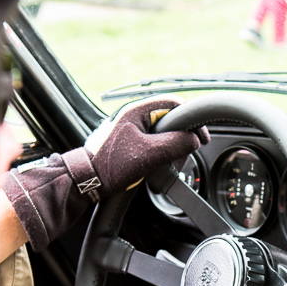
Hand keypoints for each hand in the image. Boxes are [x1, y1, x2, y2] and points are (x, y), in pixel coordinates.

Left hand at [1, 95, 207, 250]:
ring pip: (161, 132)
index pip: (174, 104)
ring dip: (171, 146)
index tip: (201, 136)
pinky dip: (160, 152)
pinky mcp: (127, 142)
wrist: (85, 180)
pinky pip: (152, 142)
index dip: (192, 120)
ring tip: (172, 163)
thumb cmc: (110, 166)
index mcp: (137, 110)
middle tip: (187, 153)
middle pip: (169, 119)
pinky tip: (159, 166)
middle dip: (182, 136)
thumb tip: (194, 140)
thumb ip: (176, 144)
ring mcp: (129, 128)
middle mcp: (133, 115)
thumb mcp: (150, 155)